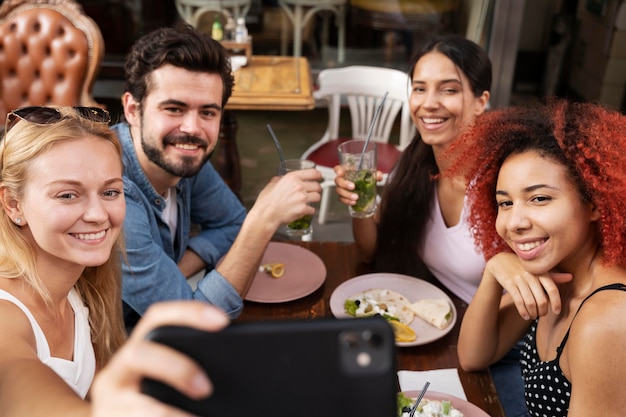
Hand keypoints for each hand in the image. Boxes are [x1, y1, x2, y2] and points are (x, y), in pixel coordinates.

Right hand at [90, 302, 228, 416]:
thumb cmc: (155, 400)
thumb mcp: (168, 377)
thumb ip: (192, 363)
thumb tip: (236, 360)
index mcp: (138, 349)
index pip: (157, 317)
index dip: (189, 313)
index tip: (222, 321)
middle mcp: (118, 371)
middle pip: (139, 352)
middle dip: (176, 368)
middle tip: (206, 389)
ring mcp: (110, 401)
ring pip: (139, 401)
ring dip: (173, 413)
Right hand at [252, 168, 321, 227]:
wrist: (266, 214)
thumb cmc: (267, 201)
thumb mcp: (272, 183)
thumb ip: (280, 179)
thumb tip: (283, 177)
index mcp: (292, 178)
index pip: (313, 173)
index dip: (318, 175)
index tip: (319, 177)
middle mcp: (299, 186)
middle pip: (317, 186)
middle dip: (316, 189)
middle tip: (313, 191)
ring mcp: (302, 198)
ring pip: (317, 197)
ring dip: (314, 199)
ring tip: (308, 201)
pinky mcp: (303, 209)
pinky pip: (312, 209)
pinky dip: (309, 210)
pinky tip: (303, 210)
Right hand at [333, 165, 382, 206]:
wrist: (365, 189)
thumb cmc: (365, 179)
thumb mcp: (371, 175)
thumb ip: (375, 175)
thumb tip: (379, 176)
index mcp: (348, 171)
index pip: (338, 168)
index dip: (338, 170)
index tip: (341, 173)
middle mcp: (343, 179)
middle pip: (338, 180)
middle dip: (344, 184)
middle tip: (353, 187)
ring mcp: (342, 188)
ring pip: (339, 191)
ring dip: (347, 194)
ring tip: (356, 197)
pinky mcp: (343, 197)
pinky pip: (342, 199)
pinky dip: (347, 201)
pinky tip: (353, 202)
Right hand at [486, 252, 572, 319]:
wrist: (501, 261)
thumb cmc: (523, 267)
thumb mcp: (538, 269)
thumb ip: (554, 275)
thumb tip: (571, 277)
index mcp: (541, 271)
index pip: (552, 289)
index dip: (556, 302)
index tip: (556, 311)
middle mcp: (531, 275)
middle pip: (541, 299)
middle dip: (543, 311)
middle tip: (542, 314)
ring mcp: (519, 279)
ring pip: (530, 302)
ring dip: (533, 313)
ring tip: (533, 316)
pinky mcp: (509, 283)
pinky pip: (518, 301)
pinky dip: (523, 311)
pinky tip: (525, 315)